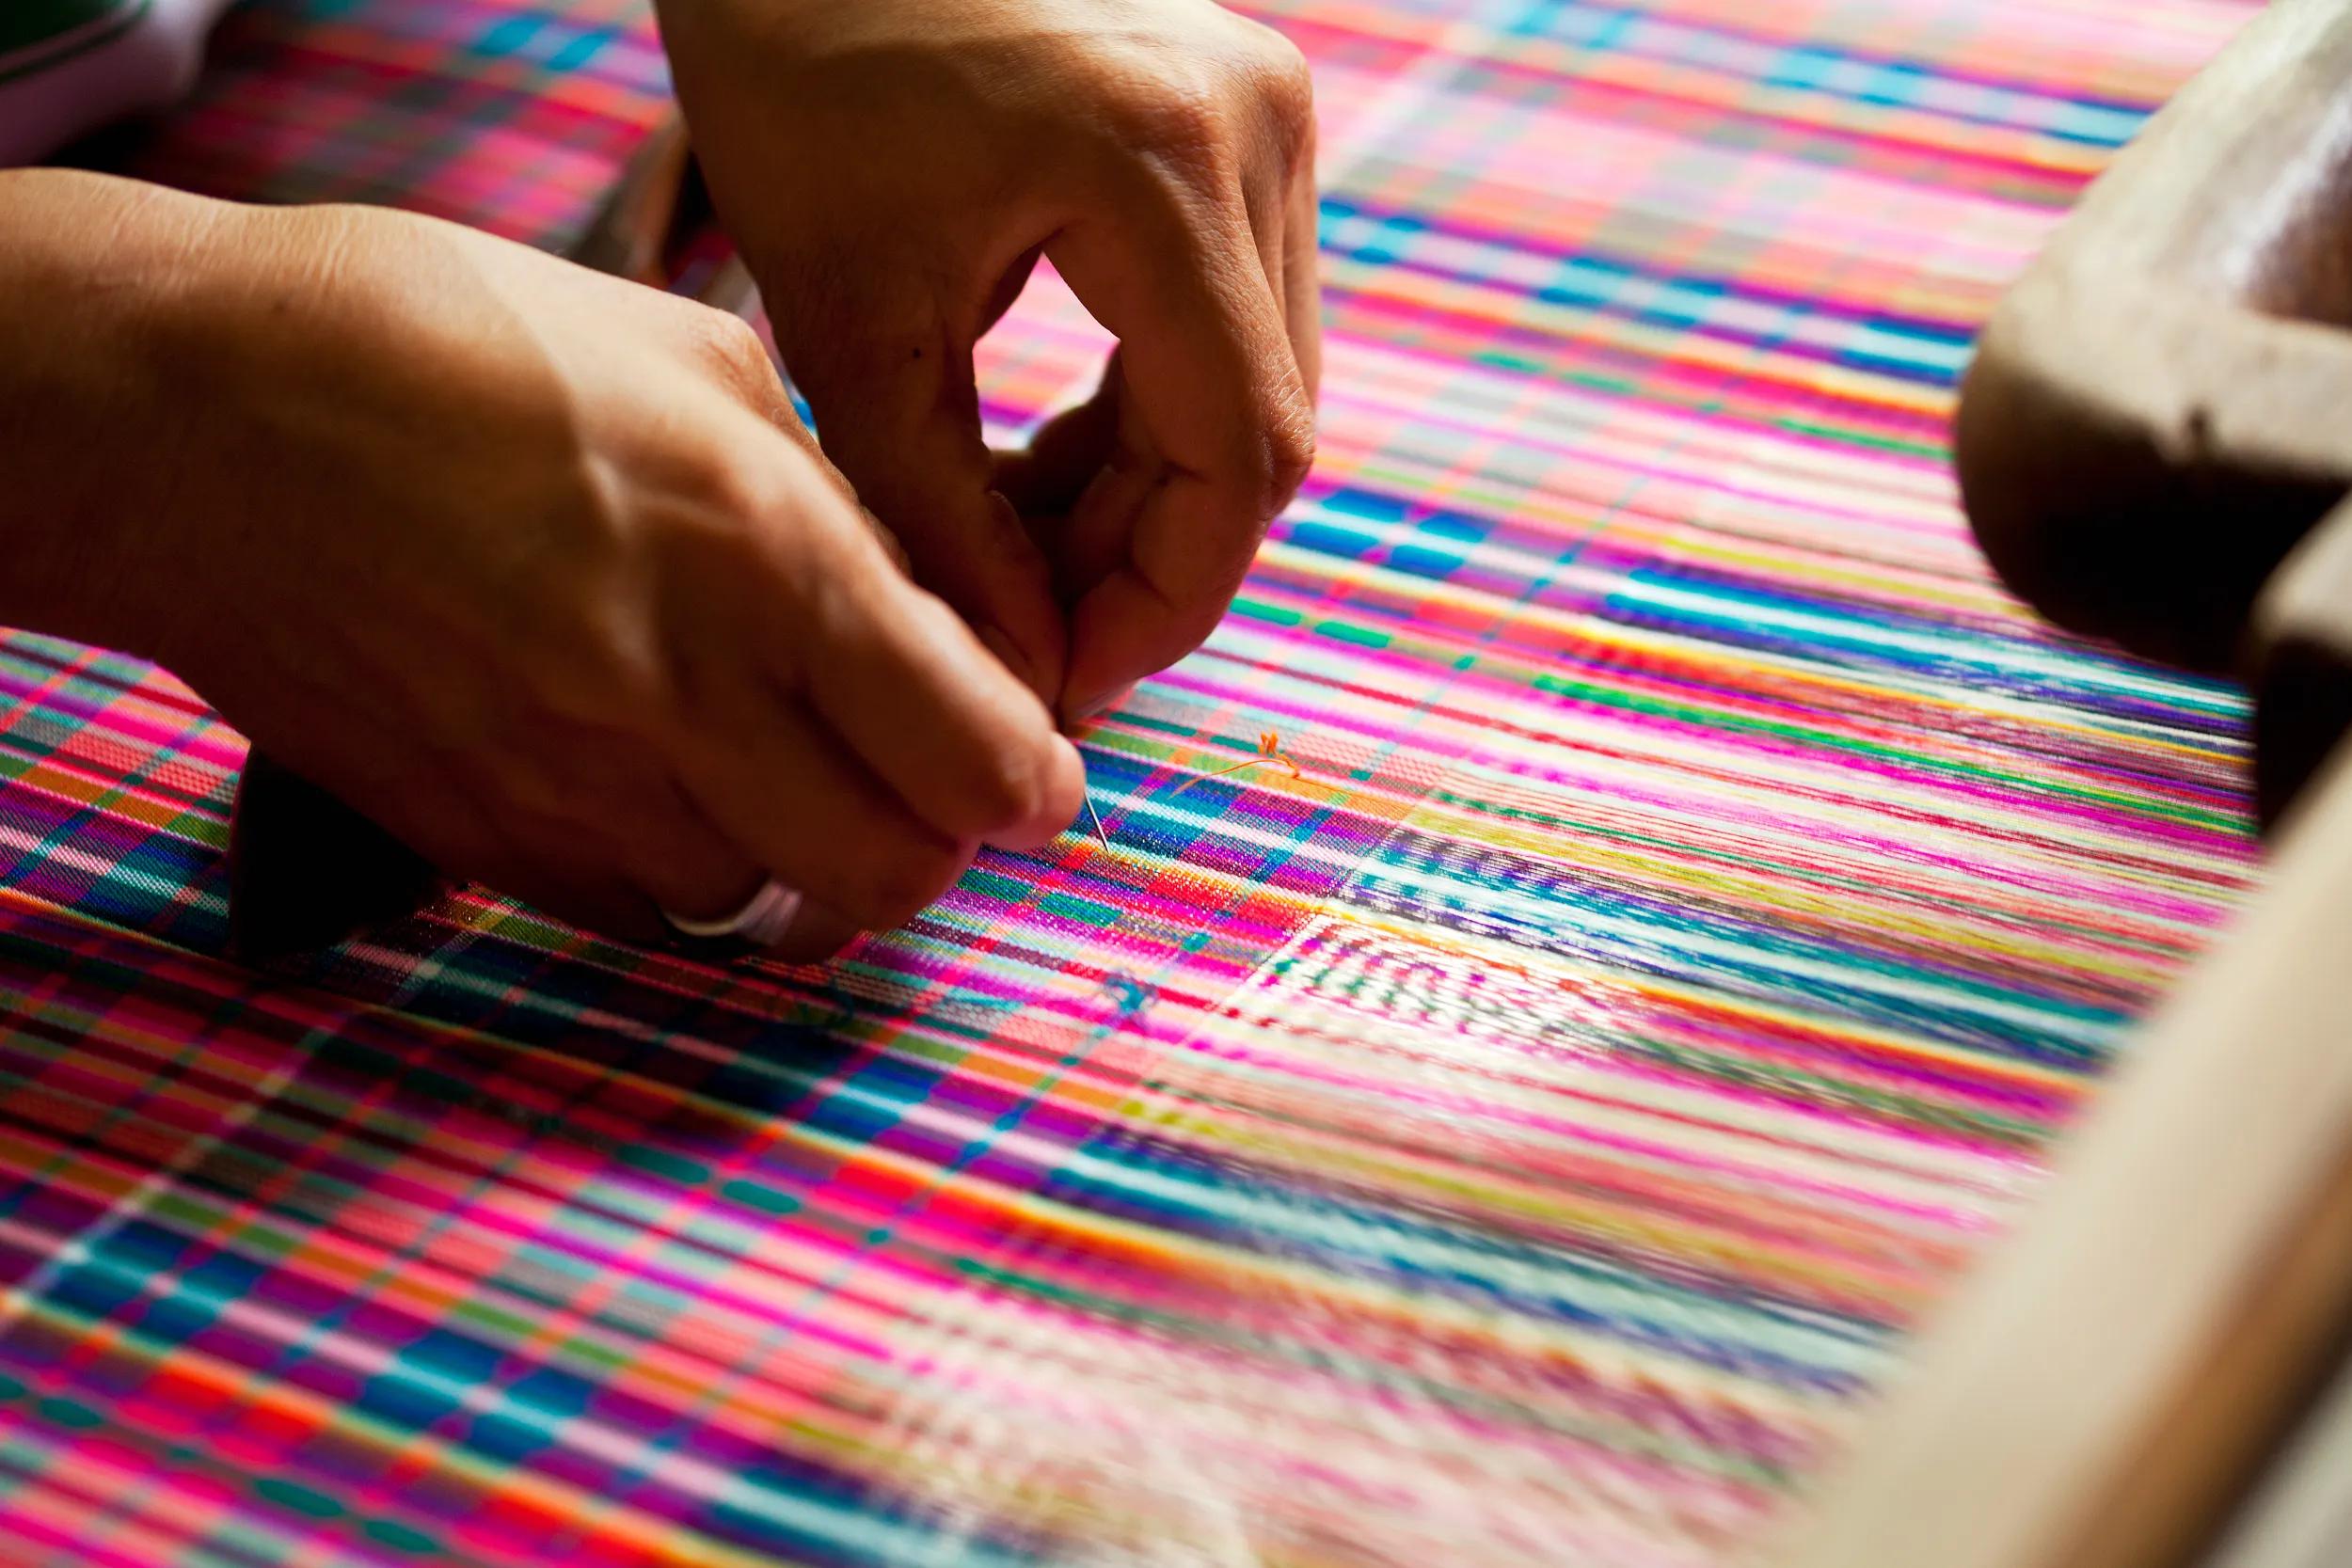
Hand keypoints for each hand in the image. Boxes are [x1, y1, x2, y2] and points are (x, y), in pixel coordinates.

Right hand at [66, 189, 1082, 950]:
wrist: (202, 418)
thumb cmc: (452, 341)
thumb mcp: (699, 366)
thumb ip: (837, 506)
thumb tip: (926, 610)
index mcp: (770, 560)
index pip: (978, 754)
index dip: (1033, 782)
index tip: (1034, 773)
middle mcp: (689, 698)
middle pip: (896, 876)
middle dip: (940, 843)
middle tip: (926, 785)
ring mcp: (578, 789)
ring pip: (768, 908)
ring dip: (803, 855)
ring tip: (769, 760)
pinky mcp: (487, 841)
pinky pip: (643, 915)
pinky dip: (688, 871)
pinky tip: (662, 782)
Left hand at [657, 0, 1321, 718]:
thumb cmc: (790, 59)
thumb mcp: (846, 316)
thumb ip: (939, 511)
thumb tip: (1026, 667)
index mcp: (1163, 163)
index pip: (1238, 455)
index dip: (1163, 599)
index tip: (1068, 679)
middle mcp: (1255, 126)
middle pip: (1263, 431)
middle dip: (1145, 557)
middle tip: (1025, 632)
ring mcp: (1264, 116)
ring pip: (1257, 389)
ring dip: (1147, 494)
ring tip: (1012, 547)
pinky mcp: (1238, 124)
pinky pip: (1231, 324)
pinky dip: (1148, 416)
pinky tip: (1042, 462)